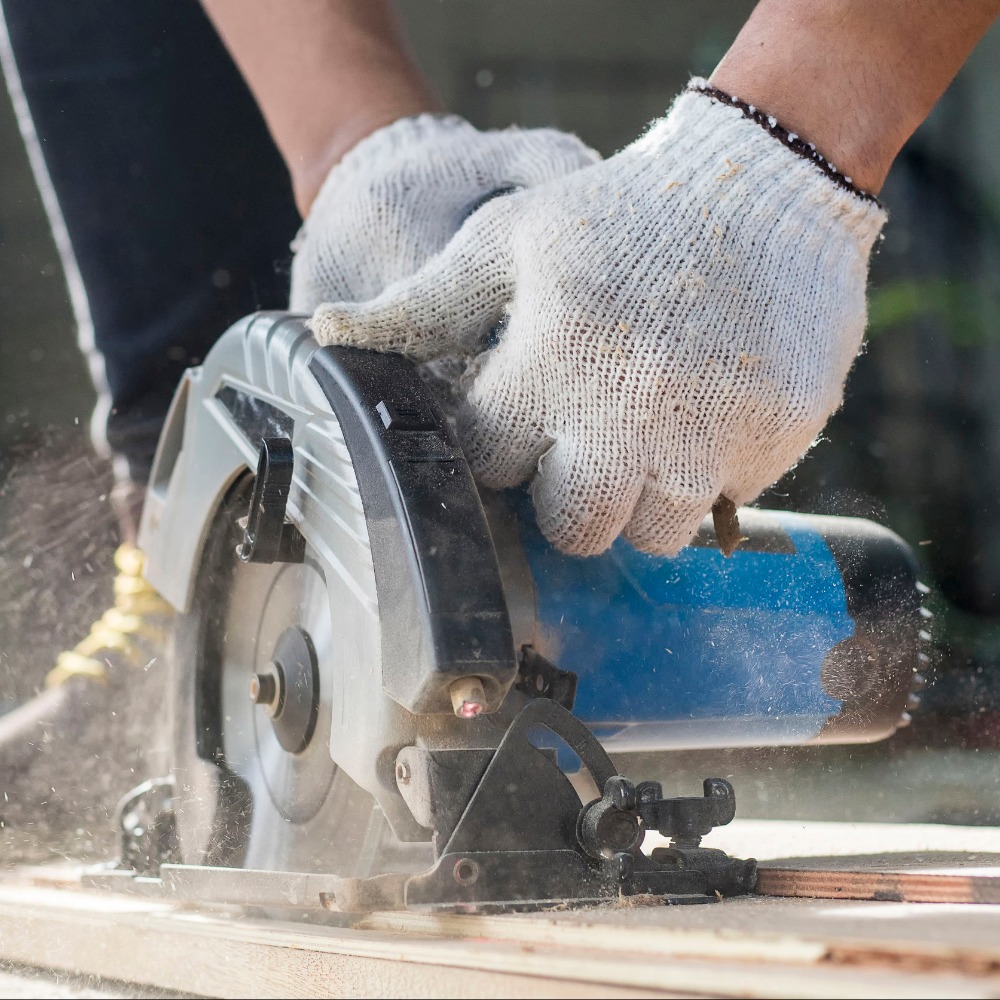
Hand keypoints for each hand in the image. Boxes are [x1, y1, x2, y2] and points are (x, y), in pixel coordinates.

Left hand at [309, 87, 885, 556]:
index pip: (492, 465)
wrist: (763, 185)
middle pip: (574, 529)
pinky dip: (710, 471)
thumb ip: (424, 305)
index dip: (503, 439)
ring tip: (650, 425)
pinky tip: (708, 410)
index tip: (525, 405)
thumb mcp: (509, 239)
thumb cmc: (619, 217)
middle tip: (589, 434)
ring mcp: (708, 434)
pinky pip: (726, 500)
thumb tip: (326, 336)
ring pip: (652, 534)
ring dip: (642, 494)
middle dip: (570, 494)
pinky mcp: (773, 440)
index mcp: (549, 366)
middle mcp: (627, 415)